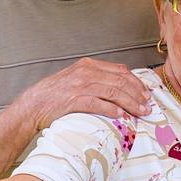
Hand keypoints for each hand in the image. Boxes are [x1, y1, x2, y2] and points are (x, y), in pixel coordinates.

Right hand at [23, 58, 152, 130]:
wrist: (32, 105)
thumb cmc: (55, 96)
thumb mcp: (76, 80)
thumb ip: (96, 79)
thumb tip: (119, 87)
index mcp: (87, 65)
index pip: (120, 71)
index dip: (136, 82)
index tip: (146, 93)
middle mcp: (85, 73)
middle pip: (120, 81)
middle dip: (137, 94)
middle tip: (148, 106)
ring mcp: (79, 86)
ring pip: (113, 92)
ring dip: (130, 103)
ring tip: (140, 112)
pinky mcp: (73, 100)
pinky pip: (97, 103)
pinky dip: (111, 109)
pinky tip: (121, 115)